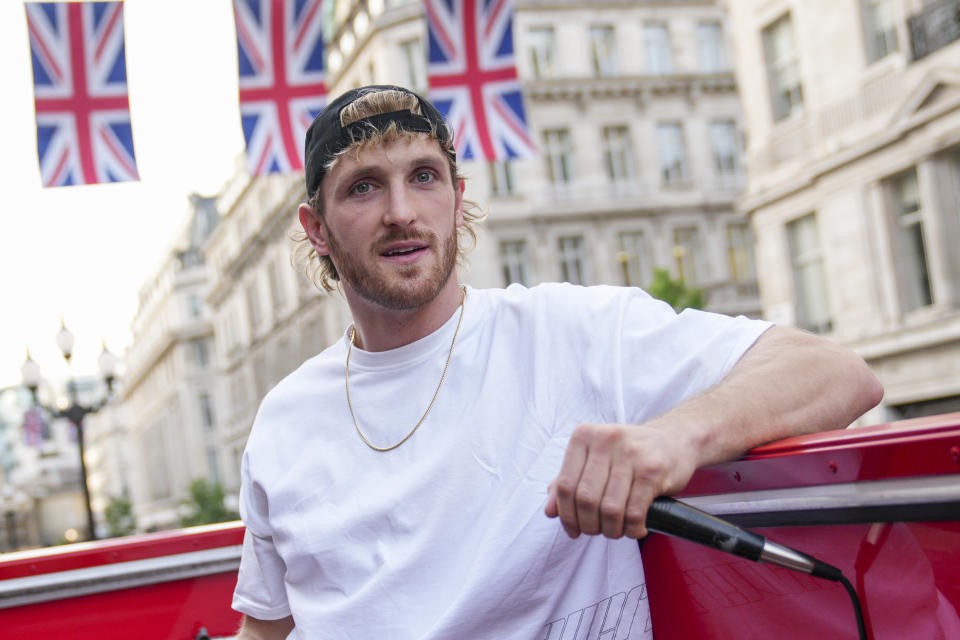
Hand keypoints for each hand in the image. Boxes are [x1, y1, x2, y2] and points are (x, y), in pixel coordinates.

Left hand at [544, 422, 695, 538]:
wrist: (675, 439)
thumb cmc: (630, 453)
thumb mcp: (595, 459)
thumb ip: (570, 481)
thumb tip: (550, 511)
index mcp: (584, 436)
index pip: (564, 485)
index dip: (566, 514)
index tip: (573, 529)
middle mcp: (606, 440)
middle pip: (585, 499)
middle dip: (588, 525)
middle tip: (597, 531)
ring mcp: (631, 454)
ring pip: (609, 509)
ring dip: (611, 530)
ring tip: (616, 530)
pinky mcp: (653, 470)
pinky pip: (634, 512)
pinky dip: (631, 529)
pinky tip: (635, 528)